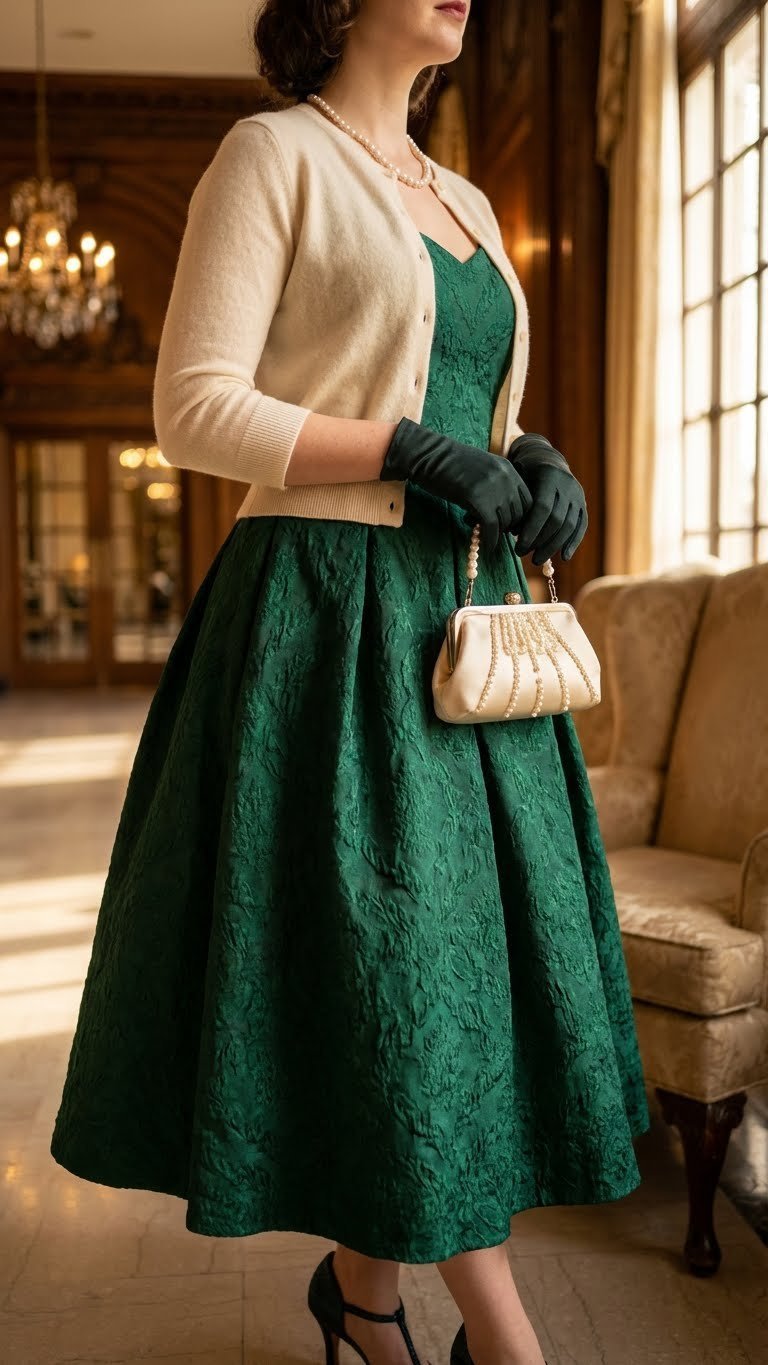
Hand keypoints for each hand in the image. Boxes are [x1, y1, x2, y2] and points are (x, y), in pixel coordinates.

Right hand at [380, 417, 532, 551]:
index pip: (528, 500)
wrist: (429, 455)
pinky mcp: (478, 499)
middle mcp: (505, 477)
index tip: (510, 526)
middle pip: (519, 513)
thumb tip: (504, 511)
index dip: (521, 517)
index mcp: (508, 468)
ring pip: (506, 522)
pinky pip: (492, 527)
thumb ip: (497, 484)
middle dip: (509, 527)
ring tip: (483, 532)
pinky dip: (491, 541)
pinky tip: (487, 547)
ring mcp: (493, 487)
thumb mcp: (482, 469)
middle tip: (496, 532)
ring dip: (496, 533)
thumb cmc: (451, 464)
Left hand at [506, 433, 587, 563]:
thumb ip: (508, 500)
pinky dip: (573, 542)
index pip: (542, 508)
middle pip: (556, 519)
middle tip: (523, 554)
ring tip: (536, 560)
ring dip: (553, 546)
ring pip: (569, 526)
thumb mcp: (514, 478)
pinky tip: (563, 557)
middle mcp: (567, 485)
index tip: (517, 546)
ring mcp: (578, 495)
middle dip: (539, 541)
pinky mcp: (583, 504)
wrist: (547, 460)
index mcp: (549, 476)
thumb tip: (489, 524)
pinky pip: (581, 526)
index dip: (530, 530)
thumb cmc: (523, 473)